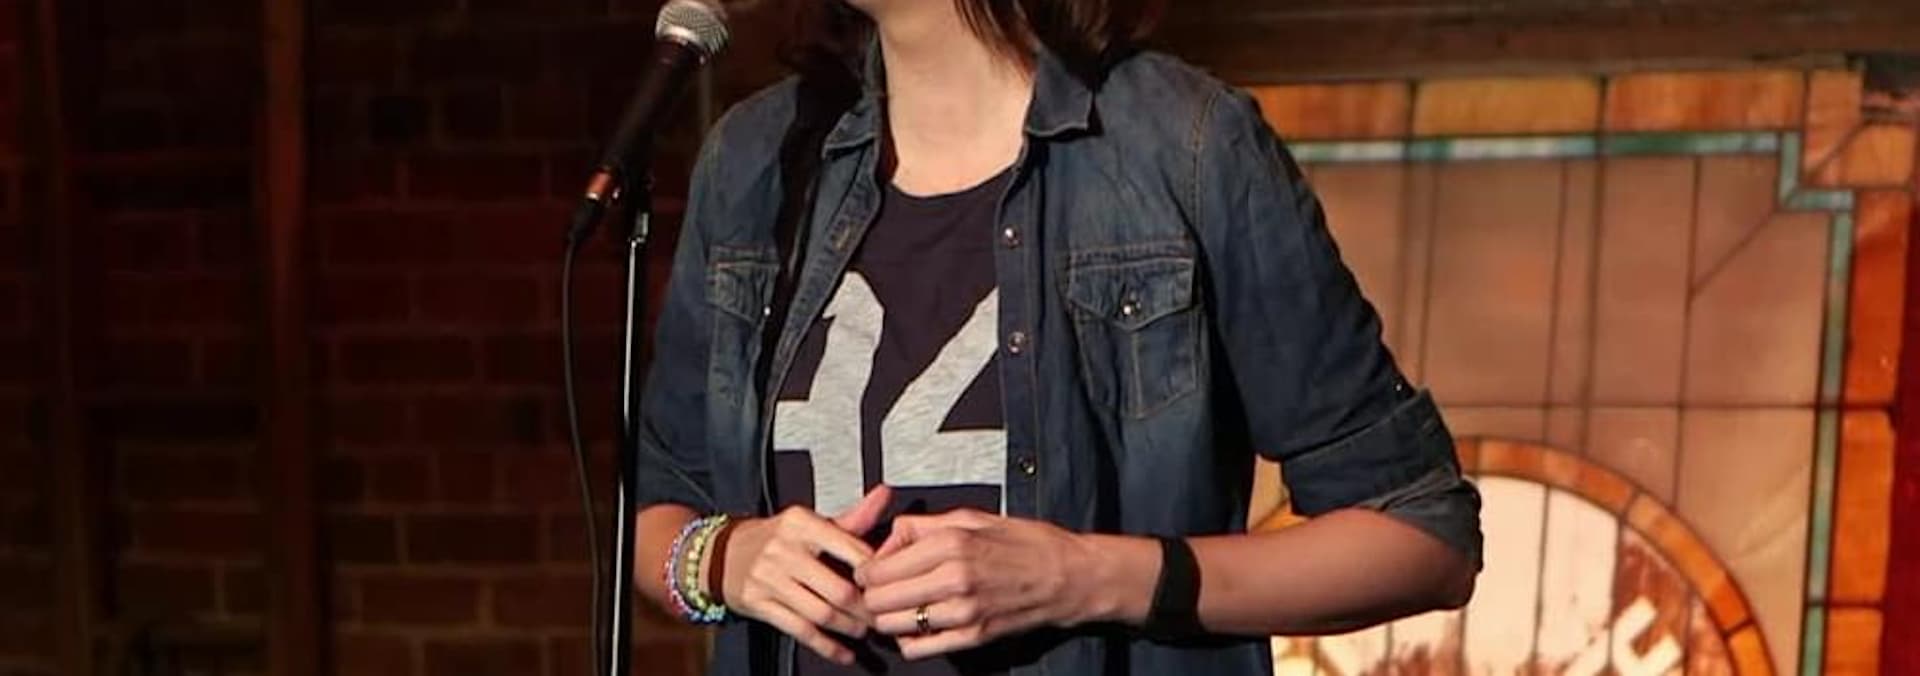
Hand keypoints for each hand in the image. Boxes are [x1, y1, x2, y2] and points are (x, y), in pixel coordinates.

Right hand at [720, 485, 892, 665]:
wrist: (723, 554)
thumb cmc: (776, 538)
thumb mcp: (811, 522)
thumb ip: (852, 517)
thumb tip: (885, 495)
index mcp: (802, 523)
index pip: (851, 550)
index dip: (875, 573)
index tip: (889, 584)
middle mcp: (784, 549)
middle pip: (838, 589)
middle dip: (866, 609)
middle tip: (881, 617)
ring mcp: (769, 578)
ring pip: (820, 613)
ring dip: (848, 627)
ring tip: (863, 630)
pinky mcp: (758, 603)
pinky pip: (800, 630)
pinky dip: (825, 645)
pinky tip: (842, 652)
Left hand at [854, 510, 1105, 659]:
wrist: (1068, 576)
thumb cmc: (1027, 543)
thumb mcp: (974, 517)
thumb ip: (924, 526)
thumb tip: (890, 537)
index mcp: (951, 543)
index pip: (880, 567)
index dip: (866, 571)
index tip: (869, 570)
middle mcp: (954, 578)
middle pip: (880, 599)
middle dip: (872, 595)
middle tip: (878, 590)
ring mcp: (963, 612)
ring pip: (894, 625)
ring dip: (888, 618)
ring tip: (897, 607)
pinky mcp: (973, 636)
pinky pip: (920, 647)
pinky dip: (909, 639)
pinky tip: (917, 625)